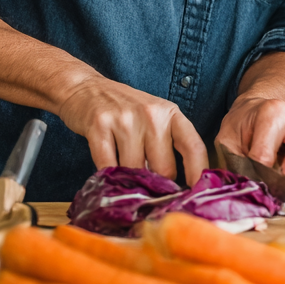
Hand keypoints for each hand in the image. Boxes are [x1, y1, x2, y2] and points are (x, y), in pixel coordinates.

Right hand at [57, 72, 207, 183]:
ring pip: (135, 171)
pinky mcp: (99, 126)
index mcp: (171, 113)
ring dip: (130, 183)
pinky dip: (109, 179)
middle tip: (149, 193)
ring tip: (125, 179)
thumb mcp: (155, 119)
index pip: (193, 146)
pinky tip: (108, 177)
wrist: (86, 88)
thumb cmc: (126, 110)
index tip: (197, 195)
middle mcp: (151, 114)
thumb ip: (168, 146)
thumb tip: (178, 188)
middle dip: (158, 187)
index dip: (198, 173)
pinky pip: (108, 168)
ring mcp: (125, 120)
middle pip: (164, 168)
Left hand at [216, 94, 284, 184]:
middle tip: (270, 194)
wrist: (255, 113)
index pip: (265, 155)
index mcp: (272, 113)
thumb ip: (232, 163)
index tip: (249, 190)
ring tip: (276, 187)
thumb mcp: (227, 140)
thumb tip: (242, 190)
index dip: (256, 178)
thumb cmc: (242, 126)